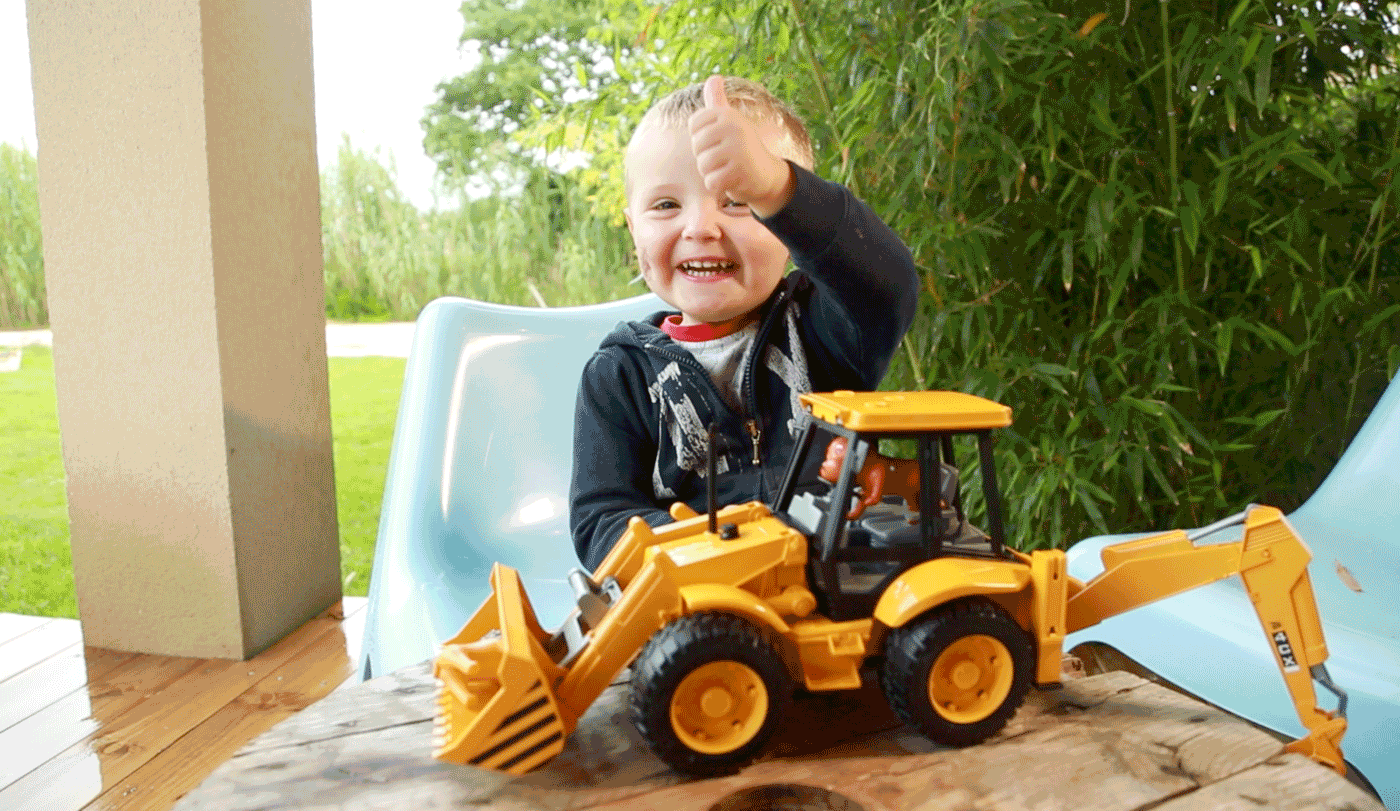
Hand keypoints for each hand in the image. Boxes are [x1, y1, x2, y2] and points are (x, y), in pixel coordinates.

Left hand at [688, 75, 794, 217]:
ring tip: (727, 169)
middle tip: (725, 158)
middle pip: (696, 146)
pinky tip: (731, 181)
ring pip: (703, 165)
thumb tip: (714, 77)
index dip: (701, 138)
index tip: (718, 141)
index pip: (693, 125)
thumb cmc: (742, 147)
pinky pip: (711, 182)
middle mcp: (733, 126)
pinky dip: (717, 187)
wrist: (767, 174)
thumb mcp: (730, 121)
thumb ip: (718, 101)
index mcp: (727, 113)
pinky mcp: (739, 170)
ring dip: (711, 173)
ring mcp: (738, 148)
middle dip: (706, 158)